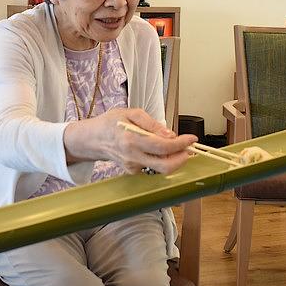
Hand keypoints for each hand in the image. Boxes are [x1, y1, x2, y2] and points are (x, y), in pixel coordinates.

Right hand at [64, 108, 196, 173]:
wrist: (94, 138)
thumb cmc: (111, 123)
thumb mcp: (131, 113)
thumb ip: (151, 124)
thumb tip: (170, 134)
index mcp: (131, 140)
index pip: (162, 147)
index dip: (181, 144)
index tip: (192, 139)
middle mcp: (132, 157)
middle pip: (165, 166)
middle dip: (182, 158)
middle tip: (188, 148)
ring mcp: (133, 167)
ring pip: (161, 168)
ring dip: (173, 159)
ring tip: (174, 145)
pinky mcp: (133, 172)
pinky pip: (153, 167)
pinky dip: (161, 159)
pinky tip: (158, 149)